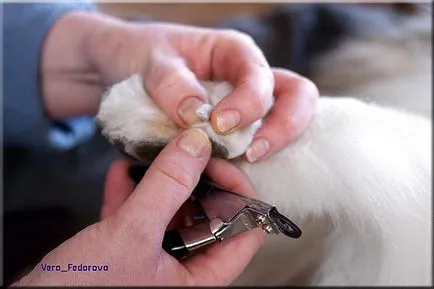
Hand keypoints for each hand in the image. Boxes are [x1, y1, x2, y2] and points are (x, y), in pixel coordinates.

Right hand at [14, 129, 263, 285]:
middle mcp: (183, 270)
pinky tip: (123, 171)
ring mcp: (154, 259)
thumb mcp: (131, 235)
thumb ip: (166, 188)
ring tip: (154, 154)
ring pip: (172, 212)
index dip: (239, 193)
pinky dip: (132, 192)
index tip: (218, 161)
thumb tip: (196, 146)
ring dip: (161, 182)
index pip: (244, 231)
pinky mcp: (126, 252)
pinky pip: (139, 216)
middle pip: (209, 216)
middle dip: (196, 179)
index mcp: (199, 278)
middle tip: (185, 149)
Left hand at [41, 11, 317, 162]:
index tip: (219, 125)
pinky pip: (254, 146)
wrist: (119, 70)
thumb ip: (171, 82)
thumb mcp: (149, 60)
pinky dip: (250, 163)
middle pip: (295, 98)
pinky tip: (231, 176)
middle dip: (282, 127)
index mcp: (233, 53)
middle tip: (251, 153)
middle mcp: (246, 79)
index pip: (261, 76)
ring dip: (272, 147)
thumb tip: (196, 113)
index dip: (249, 103)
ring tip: (244, 165)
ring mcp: (242, 107)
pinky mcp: (230, 132)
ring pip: (283, 124)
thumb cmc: (138, 55)